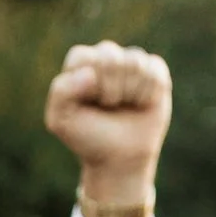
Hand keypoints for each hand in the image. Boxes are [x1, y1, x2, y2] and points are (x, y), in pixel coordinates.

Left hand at [46, 40, 170, 216]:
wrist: (119, 159)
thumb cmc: (88, 137)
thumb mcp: (60, 120)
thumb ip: (61, 92)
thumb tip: (90, 74)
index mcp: (80, 64)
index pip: (82, 57)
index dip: (88, 84)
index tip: (89, 104)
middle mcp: (105, 57)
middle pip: (110, 57)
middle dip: (110, 89)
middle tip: (109, 106)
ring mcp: (131, 62)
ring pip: (135, 62)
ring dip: (130, 92)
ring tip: (125, 106)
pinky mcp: (155, 71)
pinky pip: (155, 70)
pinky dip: (149, 93)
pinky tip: (142, 104)